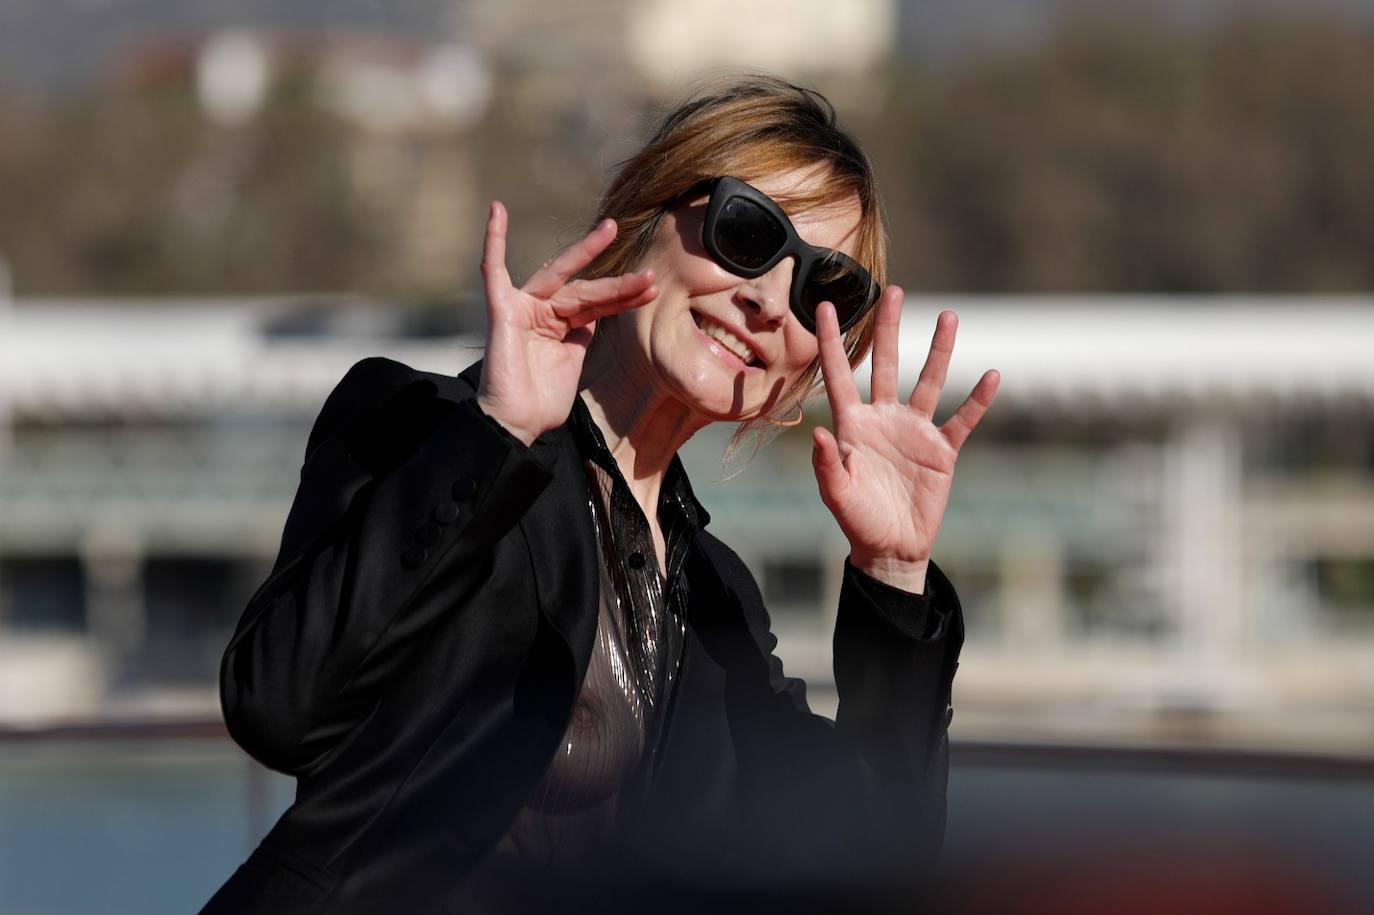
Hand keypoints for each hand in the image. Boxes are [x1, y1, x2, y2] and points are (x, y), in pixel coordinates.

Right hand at [476, 202, 657, 445]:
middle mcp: (541, 311)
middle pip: (584, 287)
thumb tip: (599, 311)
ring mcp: (522, 307)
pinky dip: (493, 239)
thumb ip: (584, 334)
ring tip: (611, 230)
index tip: (653, 287)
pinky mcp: (501, 308)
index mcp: (559, 326)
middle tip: (645, 260)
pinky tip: (497, 210)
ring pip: (561, 277)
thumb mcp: (574, 361)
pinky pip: (492, 269)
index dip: (625, 296)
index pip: (597, 304)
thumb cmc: (543, 402)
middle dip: (615, 276)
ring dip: (587, 253)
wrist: (517, 424)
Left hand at [811, 289, 998, 592]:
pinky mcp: (942, 450)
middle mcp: (884, 419)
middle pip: (887, 364)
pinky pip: (962, 420)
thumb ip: (826, 464)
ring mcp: (915, 431)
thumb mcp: (837, 494)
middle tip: (895, 291)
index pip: (839, 375)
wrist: (891, 548)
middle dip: (890, 328)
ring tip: (949, 316)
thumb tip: (818, 430)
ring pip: (929, 382)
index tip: (822, 306)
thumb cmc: (857, 520)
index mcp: (852, 426)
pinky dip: (978, 401)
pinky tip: (992, 376)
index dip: (830, 342)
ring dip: (939, 350)